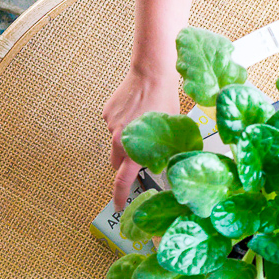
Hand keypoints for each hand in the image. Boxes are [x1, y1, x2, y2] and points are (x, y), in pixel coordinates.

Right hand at [103, 64, 180, 209]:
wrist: (151, 73)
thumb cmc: (165, 100)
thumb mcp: (171, 132)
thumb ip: (164, 153)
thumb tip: (166, 169)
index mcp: (133, 149)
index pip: (122, 180)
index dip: (120, 195)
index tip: (119, 205)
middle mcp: (118, 139)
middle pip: (116, 162)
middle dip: (125, 163)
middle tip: (140, 154)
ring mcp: (110, 125)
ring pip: (116, 142)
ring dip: (126, 139)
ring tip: (143, 122)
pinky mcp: (106, 113)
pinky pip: (114, 125)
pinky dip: (123, 123)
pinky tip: (136, 110)